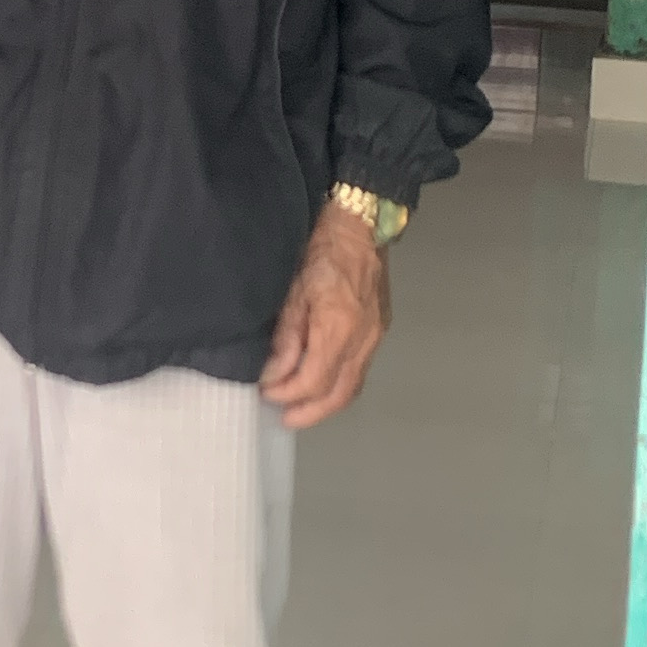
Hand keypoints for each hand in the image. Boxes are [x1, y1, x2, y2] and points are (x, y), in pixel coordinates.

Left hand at [260, 199, 392, 429]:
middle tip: (285, 419)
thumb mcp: (294, 291)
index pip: (313, 380)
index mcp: (339, 328)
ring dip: (326, 403)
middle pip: (338, 394)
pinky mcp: (379, 331)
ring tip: (301, 408)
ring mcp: (376, 337)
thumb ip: (286, 337)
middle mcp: (363, 339)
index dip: (288, 393)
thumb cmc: (321, 252)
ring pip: (353, 387)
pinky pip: (360, 371)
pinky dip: (340, 386)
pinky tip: (322, 384)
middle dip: (310, 412)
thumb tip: (274, 375)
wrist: (360, 227)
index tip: (266, 393)